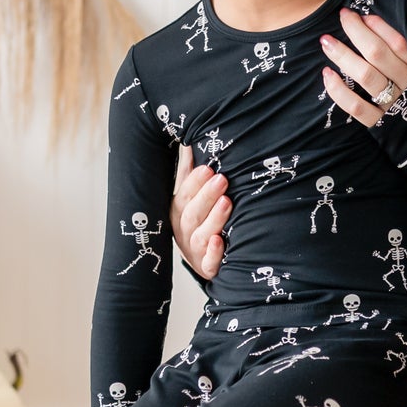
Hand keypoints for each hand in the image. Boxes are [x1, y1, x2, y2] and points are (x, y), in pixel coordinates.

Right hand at [170, 144, 226, 279]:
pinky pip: (208, 262)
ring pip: (200, 235)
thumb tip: (187, 139)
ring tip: (227, 202)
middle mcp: (183, 230)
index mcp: (179, 211)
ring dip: (213, 218)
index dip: (195, 182)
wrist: (205, 261)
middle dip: (206, 196)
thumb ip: (189, 169)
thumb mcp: (191, 195)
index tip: (208, 168)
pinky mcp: (207, 267)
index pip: (184, 194)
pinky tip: (219, 241)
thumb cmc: (199, 221)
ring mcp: (194, 250)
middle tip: (222, 179)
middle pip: (191, 213)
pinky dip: (213, 253)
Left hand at [319, 9, 406, 128]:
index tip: (359, 14)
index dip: (377, 26)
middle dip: (356, 32)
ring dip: (343, 56)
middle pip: (378, 54)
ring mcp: (394, 105)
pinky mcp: (380, 123)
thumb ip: (405, 48)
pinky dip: (339, 91)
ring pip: (366, 76)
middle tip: (341, 17)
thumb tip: (371, 19)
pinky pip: (357, 107)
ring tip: (326, 42)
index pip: (398, 42)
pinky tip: (327, 75)